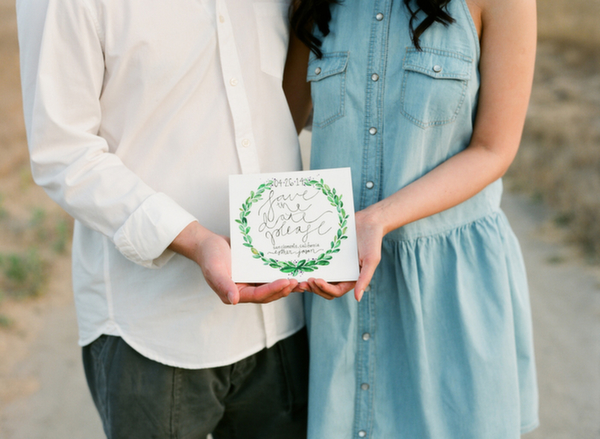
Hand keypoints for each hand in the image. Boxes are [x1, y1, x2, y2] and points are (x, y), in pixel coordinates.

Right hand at [170, 222, 297, 304]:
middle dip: (285, 289)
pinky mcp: (256, 272)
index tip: (286, 282)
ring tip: (303, 280)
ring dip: (287, 284)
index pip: (259, 295)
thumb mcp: (214, 269)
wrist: (208, 243)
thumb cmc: (209, 255)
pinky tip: (295, 269)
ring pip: (273, 285)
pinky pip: (271, 274)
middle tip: (299, 281)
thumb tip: (234, 301)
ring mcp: (252, 281)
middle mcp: (245, 290)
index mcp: (235, 294)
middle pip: (269, 294)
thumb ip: (223, 285)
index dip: (273, 290)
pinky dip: (282, 273)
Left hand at [297, 207, 384, 301]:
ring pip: (319, 279)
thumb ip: (364, 279)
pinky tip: (301, 264)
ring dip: (309, 282)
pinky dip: (309, 267)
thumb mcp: (371, 260)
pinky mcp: (328, 255)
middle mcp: (342, 275)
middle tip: (303, 282)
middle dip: (314, 288)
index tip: (316, 280)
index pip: (336, 291)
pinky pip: (317, 264)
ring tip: (299, 277)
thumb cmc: (372, 240)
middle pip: (325, 289)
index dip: (325, 289)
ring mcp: (334, 265)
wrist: (368, 221)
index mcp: (352, 279)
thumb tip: (358, 298)